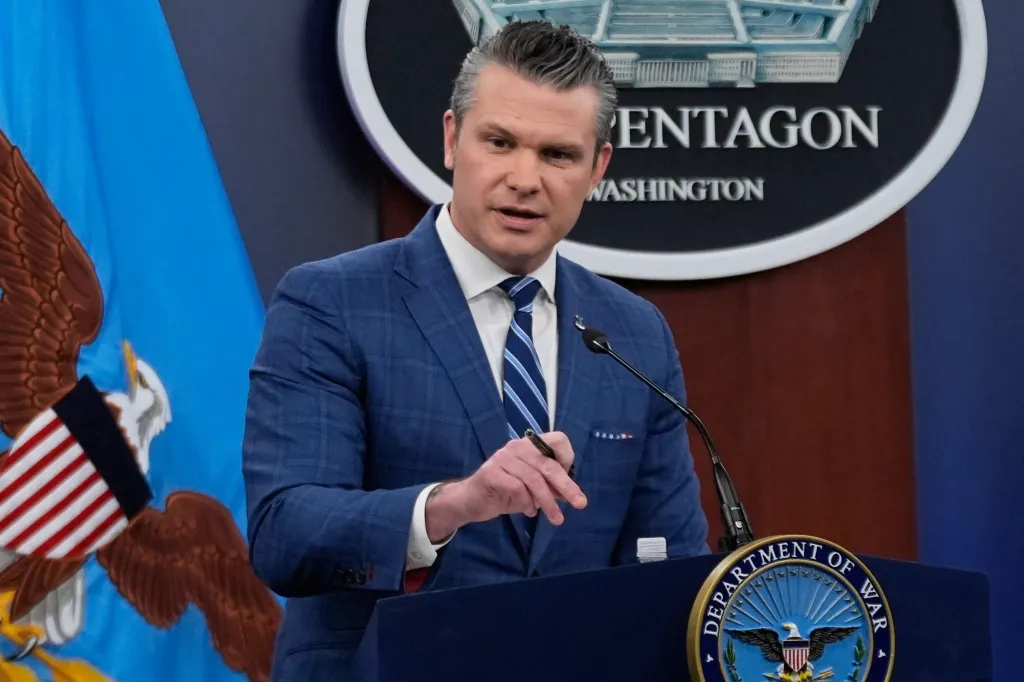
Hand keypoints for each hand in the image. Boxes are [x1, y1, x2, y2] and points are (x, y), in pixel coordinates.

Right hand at [424, 432, 586, 541]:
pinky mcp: (490, 473)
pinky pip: (517, 488)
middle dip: (566, 486)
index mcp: (530, 445)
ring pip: (534, 480)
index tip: (571, 478)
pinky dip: (527, 503)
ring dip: (547, 502)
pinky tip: (528, 511)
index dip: (568, 458)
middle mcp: (517, 446)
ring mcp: (502, 457)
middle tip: (580, 504)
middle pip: (548, 464)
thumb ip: (551, 486)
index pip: (557, 440)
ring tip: (555, 518)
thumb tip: (573, 494)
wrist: (471, 501)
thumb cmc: (506, 491)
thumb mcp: (533, 488)